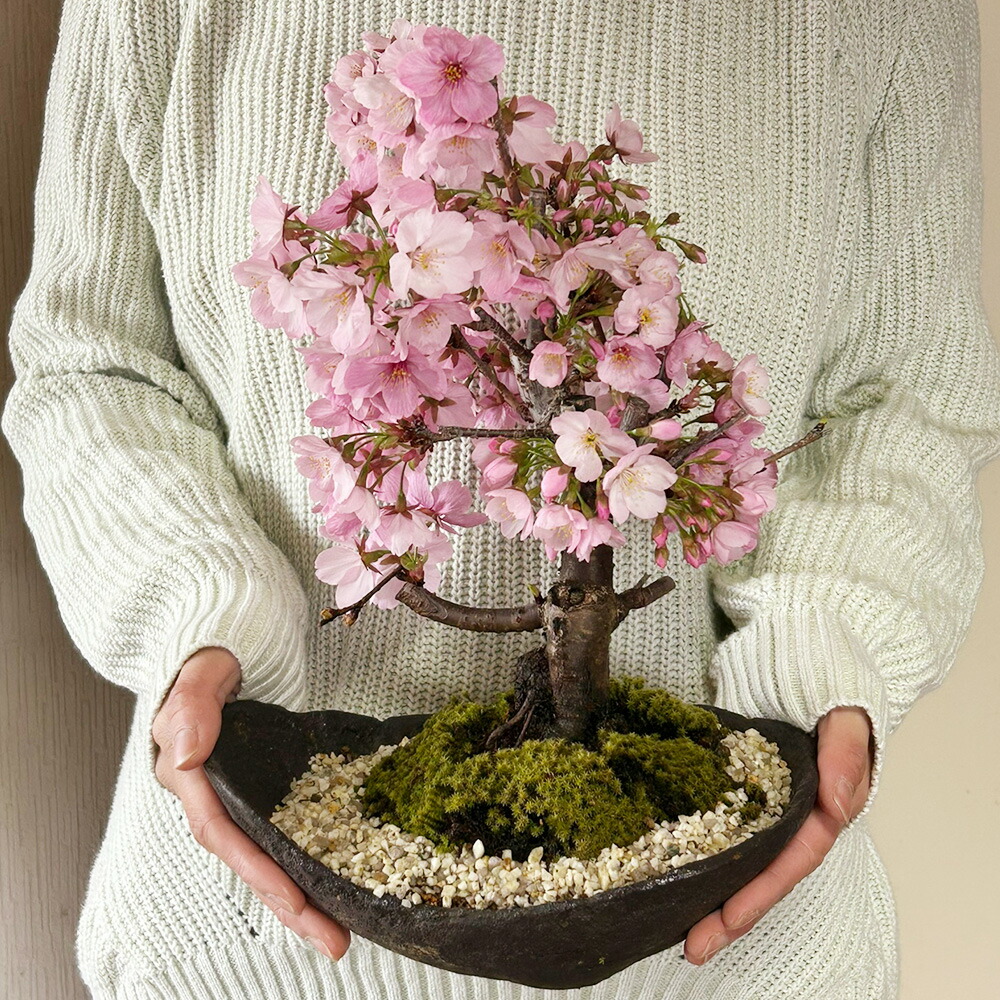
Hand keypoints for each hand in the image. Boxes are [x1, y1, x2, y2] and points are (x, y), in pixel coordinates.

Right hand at [152, 645, 349, 960]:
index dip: (258, 868)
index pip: (222, 832)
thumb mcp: (201, 673)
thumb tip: (185, 757)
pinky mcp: (263, 791)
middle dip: (291, 905)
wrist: (227, 646)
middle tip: (335, 943)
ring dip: (303, 897)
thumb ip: (192, 708)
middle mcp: (211, 797)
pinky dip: (308, 862)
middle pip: (249, 860)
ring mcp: (240, 797)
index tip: (295, 899)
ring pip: (268, 857)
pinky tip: (338, 884)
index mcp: (190, 775)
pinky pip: (284, 834)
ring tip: (342, 933)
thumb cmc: (211, 657)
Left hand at [683, 705, 873, 964]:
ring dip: (715, 896)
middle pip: (765, 872)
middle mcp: (797, 814)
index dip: (762, 889)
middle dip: (732, 913)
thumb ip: (844, 752)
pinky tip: (675, 872)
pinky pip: (721, 826)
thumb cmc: (829, 685)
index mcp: (828, 805)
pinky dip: (703, 854)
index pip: (794, 857)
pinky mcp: (738, 787)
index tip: (731, 917)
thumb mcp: (844, 711)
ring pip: (743, 859)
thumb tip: (835, 800)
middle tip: (694, 946)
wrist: (800, 654)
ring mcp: (766, 803)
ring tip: (682, 931)